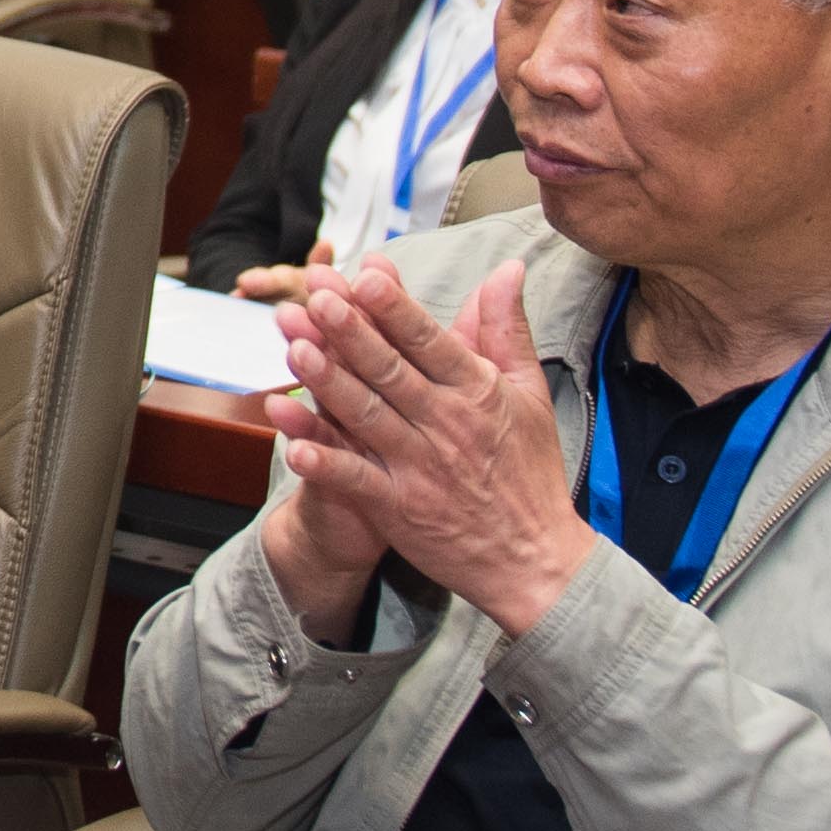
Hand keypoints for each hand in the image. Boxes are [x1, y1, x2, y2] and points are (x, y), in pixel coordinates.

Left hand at [268, 257, 592, 639]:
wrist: (536, 561)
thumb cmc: (531, 473)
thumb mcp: (529, 394)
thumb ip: (506, 330)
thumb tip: (506, 269)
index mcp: (476, 393)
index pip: (430, 341)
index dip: (396, 308)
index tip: (366, 274)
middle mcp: (447, 424)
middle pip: (390, 371)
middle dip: (351, 331)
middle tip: (315, 295)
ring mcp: (421, 467)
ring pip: (367, 416)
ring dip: (328, 383)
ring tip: (293, 348)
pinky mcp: (401, 509)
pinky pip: (357, 481)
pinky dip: (326, 463)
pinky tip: (294, 444)